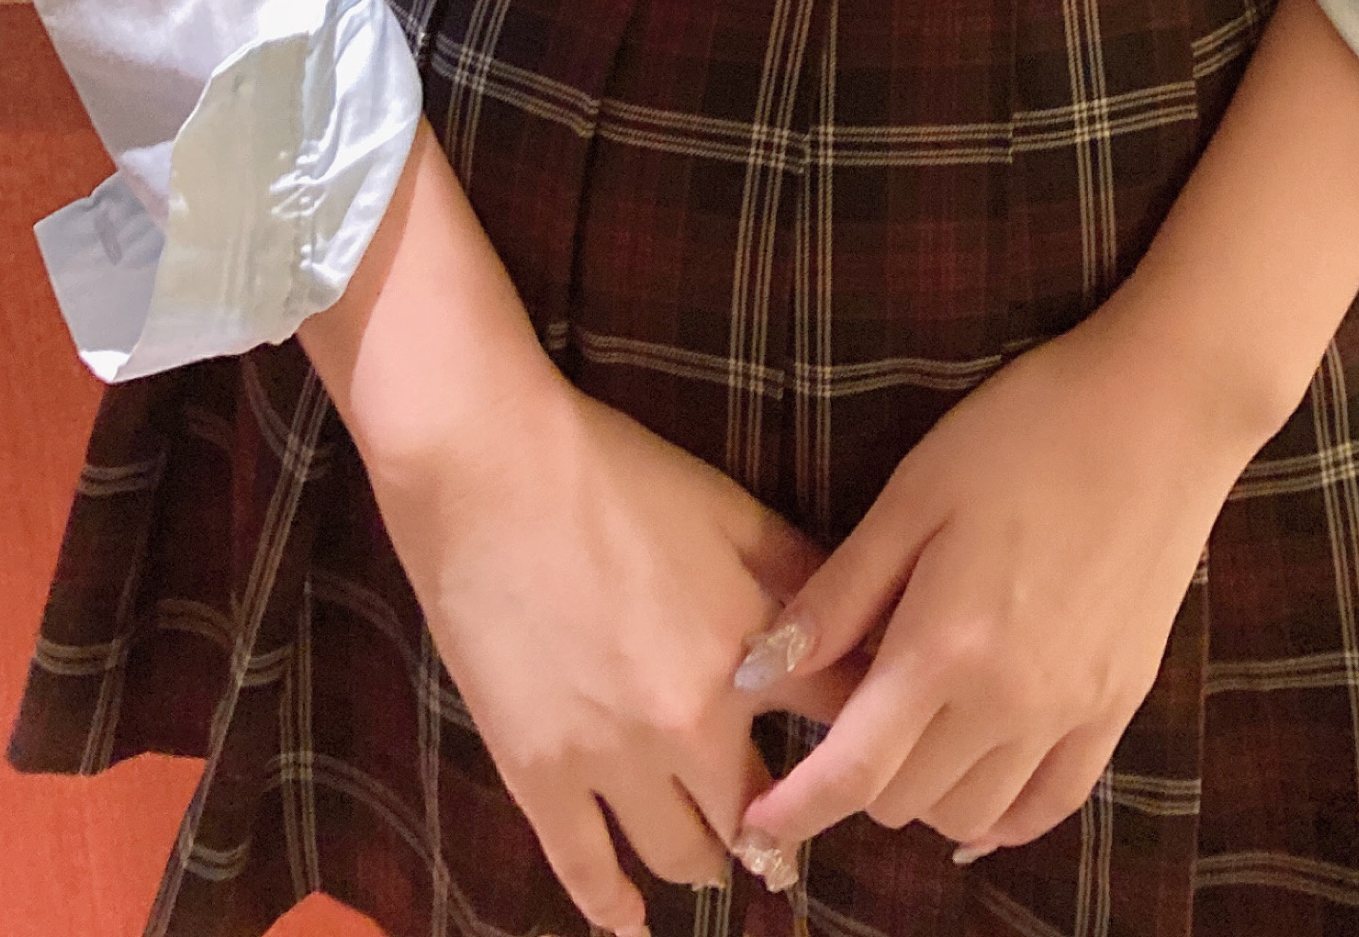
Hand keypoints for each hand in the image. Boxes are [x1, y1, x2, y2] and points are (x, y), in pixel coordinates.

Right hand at [366, 365, 863, 933]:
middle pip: (764, 813)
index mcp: (751, 653)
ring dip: (708, 855)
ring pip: (686, 856)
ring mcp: (613, 760)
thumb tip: (861, 622)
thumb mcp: (730, 509)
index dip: (861, 739)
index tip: (868, 753)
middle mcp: (694, 724)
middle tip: (781, 813)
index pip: (841, 726)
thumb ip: (800, 574)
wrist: (490, 466)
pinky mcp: (539, 776)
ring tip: (711, 849)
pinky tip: (631, 921)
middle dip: (781, 814)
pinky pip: (586, 870)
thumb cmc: (615, 472)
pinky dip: (614, 907)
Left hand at [730, 295, 1281, 868]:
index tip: (754, 822)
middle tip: (847, 707)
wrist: (1160, 411)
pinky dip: (1002, 817)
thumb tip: (757, 666)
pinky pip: (1051, 806)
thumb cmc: (1024, 431)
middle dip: (855, 776)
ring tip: (908, 729)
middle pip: (905, 799)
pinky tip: (976, 789)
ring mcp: (1072, 712)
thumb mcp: (914, 493)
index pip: (854, 771)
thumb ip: (838, 594)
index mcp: (946, 646)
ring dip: (923, 794)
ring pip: (973, 816)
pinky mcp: (1119, 707)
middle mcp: (1010, 702)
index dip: (796, 808)